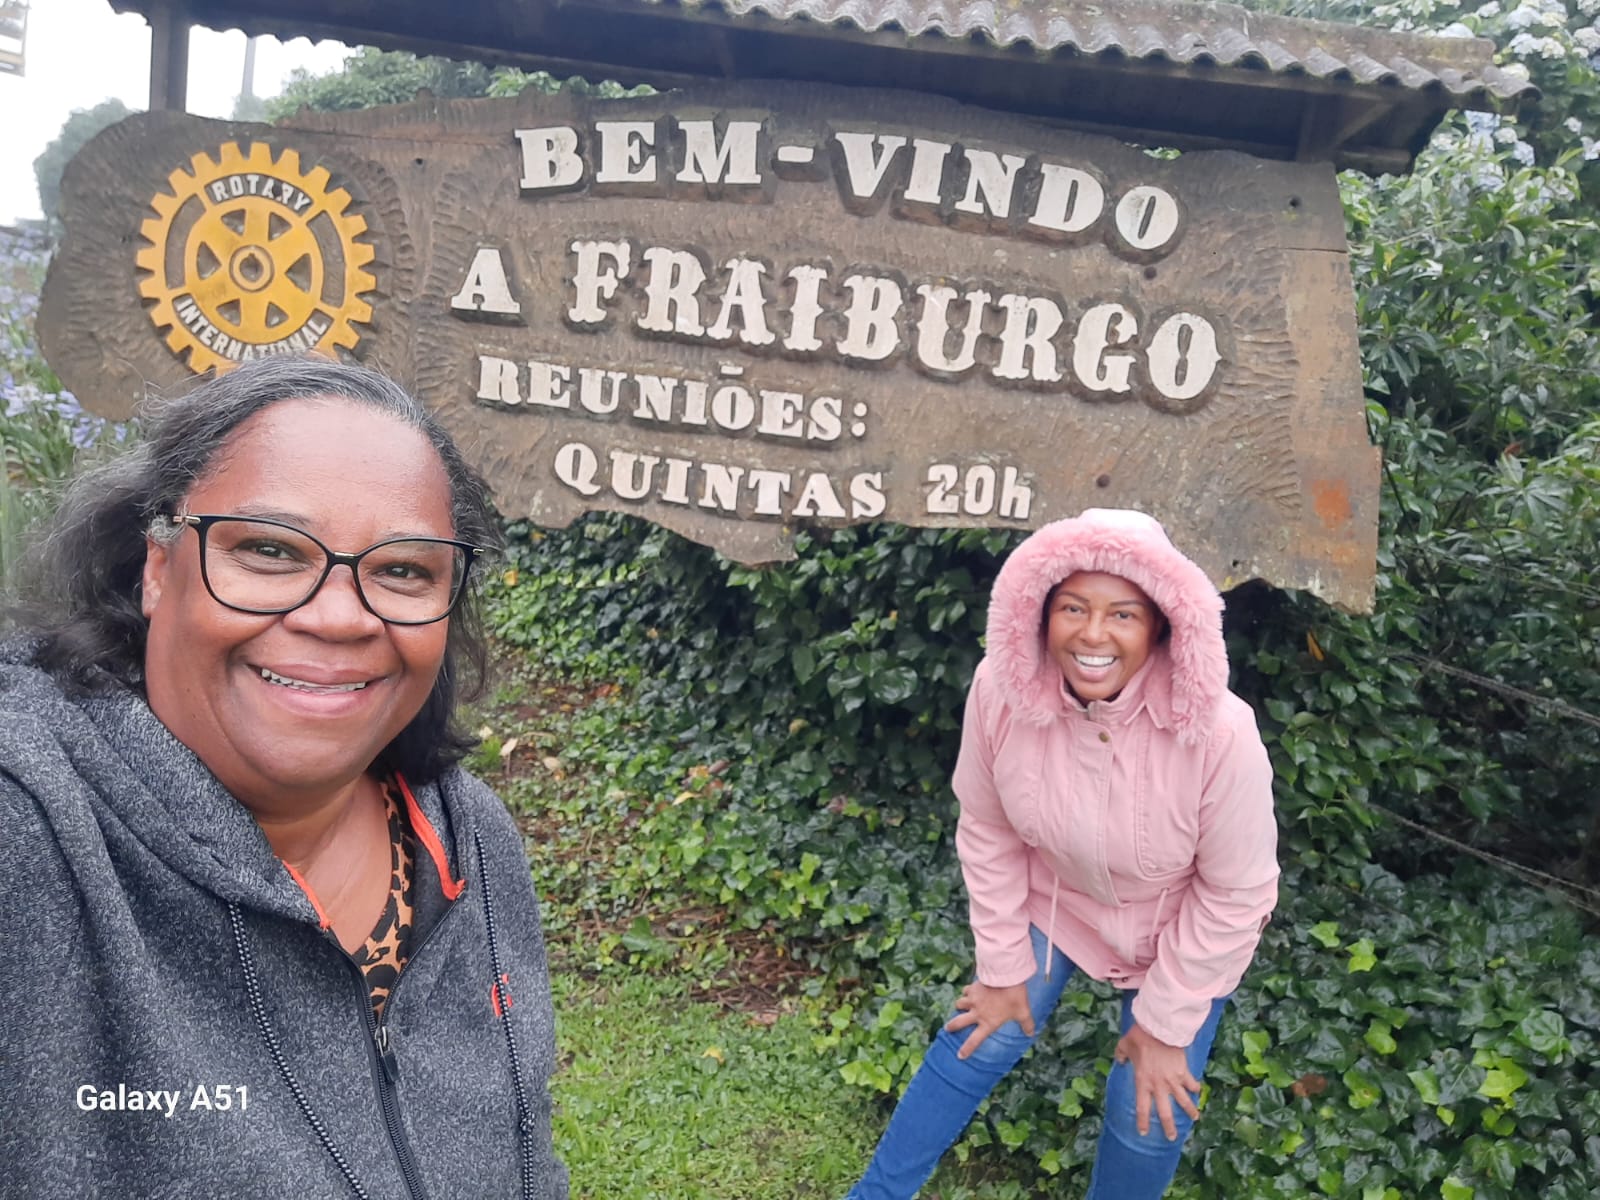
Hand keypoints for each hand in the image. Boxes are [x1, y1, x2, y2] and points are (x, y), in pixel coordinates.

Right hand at [943, 981, 1033, 1059]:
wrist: (1006, 977)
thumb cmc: (1014, 998)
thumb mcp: (1023, 1012)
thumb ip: (1026, 1024)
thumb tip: (1031, 1033)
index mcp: (988, 1023)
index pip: (975, 1040)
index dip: (966, 1049)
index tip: (960, 1055)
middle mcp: (977, 1013)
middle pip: (958, 1022)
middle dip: (951, 1026)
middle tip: (948, 1028)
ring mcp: (973, 1000)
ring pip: (959, 1004)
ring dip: (960, 1006)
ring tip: (961, 1005)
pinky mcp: (973, 988)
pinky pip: (966, 990)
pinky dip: (967, 992)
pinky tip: (970, 990)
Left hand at [1114, 1021, 1200, 1140]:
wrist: (1159, 1029)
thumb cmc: (1139, 1037)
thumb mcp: (1124, 1045)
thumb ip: (1121, 1055)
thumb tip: (1119, 1060)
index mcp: (1142, 1082)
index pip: (1142, 1108)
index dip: (1143, 1122)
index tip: (1144, 1132)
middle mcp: (1158, 1086)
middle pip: (1165, 1112)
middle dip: (1169, 1127)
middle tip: (1172, 1137)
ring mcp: (1173, 1080)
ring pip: (1184, 1102)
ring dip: (1190, 1111)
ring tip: (1195, 1119)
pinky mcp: (1184, 1071)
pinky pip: (1192, 1083)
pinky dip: (1196, 1088)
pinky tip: (1198, 1092)